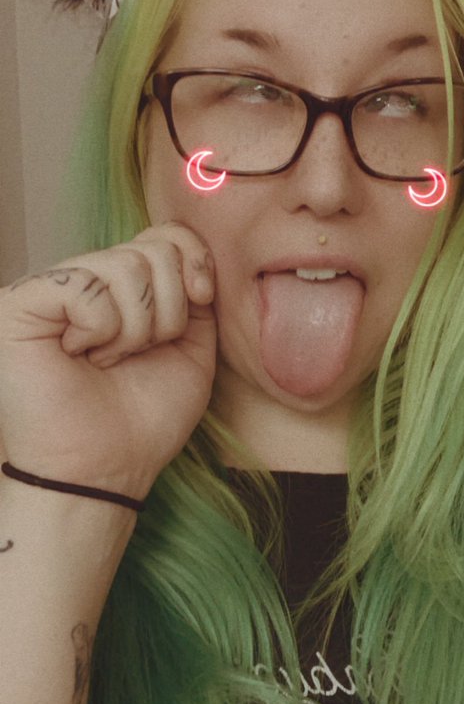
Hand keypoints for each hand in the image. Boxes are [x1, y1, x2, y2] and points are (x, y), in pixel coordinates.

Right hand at [0, 222, 216, 498]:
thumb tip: (194, 253)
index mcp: (121, 287)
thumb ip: (195, 294)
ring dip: (135, 328)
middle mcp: (83, 279)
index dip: (194, 259)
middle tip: (136, 355)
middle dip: (167, 311)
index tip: (203, 299)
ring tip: (107, 360)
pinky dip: (100, 328)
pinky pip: (86, 285)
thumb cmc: (144, 418)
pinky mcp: (20, 303)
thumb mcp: (191, 348)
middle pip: (151, 249)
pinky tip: (81, 355)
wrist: (105, 469)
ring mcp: (48, 288)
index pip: (164, 234)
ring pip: (125, 265)